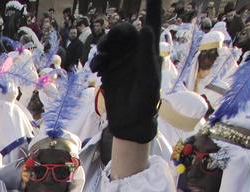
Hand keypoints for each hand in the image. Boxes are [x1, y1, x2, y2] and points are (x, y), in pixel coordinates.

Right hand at [89, 0, 161, 142]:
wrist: (131, 122)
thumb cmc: (146, 100)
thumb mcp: (149, 76)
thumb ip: (146, 52)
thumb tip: (145, 28)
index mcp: (149, 50)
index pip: (151, 22)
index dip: (151, 5)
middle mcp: (135, 52)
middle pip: (123, 31)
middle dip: (114, 34)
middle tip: (107, 45)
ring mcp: (121, 61)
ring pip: (109, 43)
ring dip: (103, 47)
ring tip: (100, 60)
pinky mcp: (109, 71)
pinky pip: (100, 58)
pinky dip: (97, 61)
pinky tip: (97, 69)